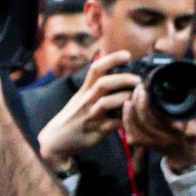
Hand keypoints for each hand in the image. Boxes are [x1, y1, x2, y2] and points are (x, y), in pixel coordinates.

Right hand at [36, 50, 138, 170]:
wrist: (56, 141)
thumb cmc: (75, 116)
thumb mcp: (82, 97)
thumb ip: (97, 85)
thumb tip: (118, 71)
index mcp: (85, 90)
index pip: (96, 69)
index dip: (112, 59)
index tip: (127, 55)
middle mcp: (87, 100)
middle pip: (104, 83)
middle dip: (124, 79)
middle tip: (139, 80)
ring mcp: (91, 116)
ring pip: (107, 103)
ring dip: (125, 98)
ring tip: (139, 97)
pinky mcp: (97, 131)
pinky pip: (114, 124)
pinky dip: (126, 120)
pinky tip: (135, 117)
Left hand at [122, 83, 195, 172]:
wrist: (187, 157)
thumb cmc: (194, 135)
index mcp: (182, 132)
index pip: (163, 117)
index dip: (152, 102)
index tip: (150, 87)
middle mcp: (168, 139)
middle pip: (148, 120)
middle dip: (141, 101)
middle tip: (141, 87)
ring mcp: (156, 144)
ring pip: (138, 127)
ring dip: (132, 109)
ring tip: (133, 94)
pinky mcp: (146, 146)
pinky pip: (132, 134)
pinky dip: (127, 120)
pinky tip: (127, 107)